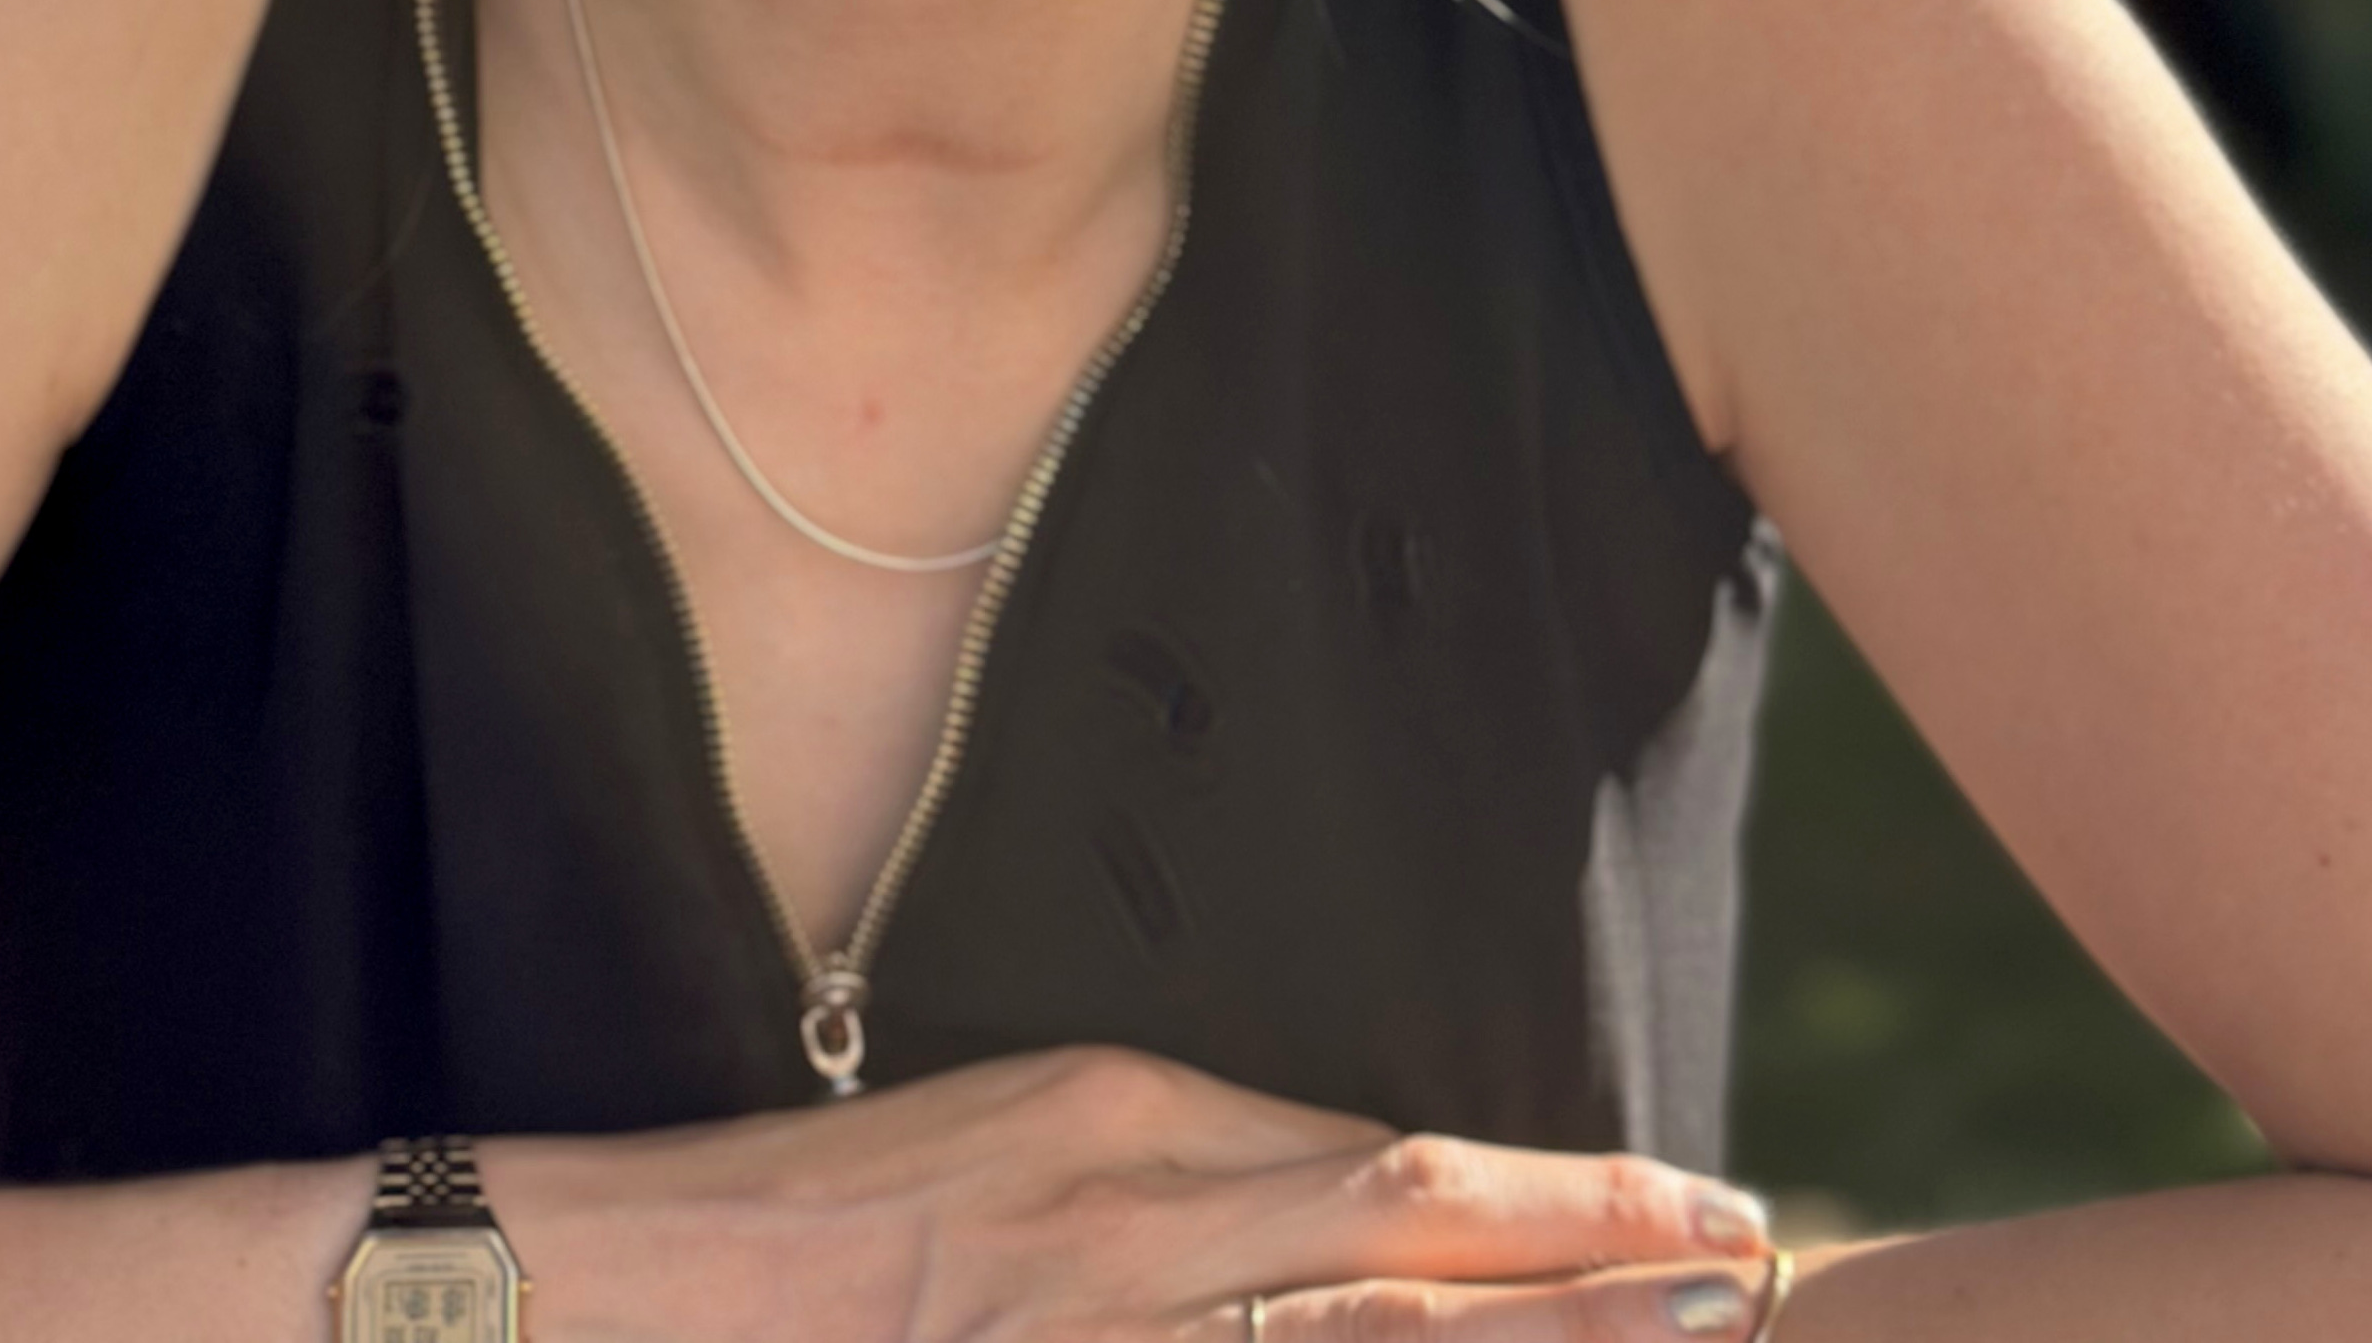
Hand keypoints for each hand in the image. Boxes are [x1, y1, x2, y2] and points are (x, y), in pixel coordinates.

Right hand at [478, 1042, 1782, 1339]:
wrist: (663, 1293)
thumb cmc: (852, 1198)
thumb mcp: (1041, 1119)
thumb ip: (1209, 1158)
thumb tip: (1380, 1194)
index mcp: (1135, 1141)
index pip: (1410, 1180)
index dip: (1577, 1205)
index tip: (1716, 1209)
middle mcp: (1138, 1253)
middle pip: (1417, 1289)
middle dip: (1603, 1305)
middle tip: (1761, 1288)